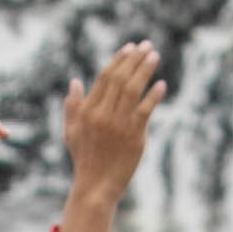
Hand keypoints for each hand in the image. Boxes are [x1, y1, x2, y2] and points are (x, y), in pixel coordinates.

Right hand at [56, 38, 162, 231]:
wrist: (95, 185)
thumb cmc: (84, 158)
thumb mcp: (71, 131)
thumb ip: (72, 105)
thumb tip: (74, 81)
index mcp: (87, 110)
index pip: (104, 77)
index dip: (118, 60)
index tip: (130, 48)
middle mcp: (101, 114)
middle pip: (120, 78)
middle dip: (134, 59)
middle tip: (147, 46)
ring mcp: (118, 124)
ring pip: (132, 89)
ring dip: (145, 70)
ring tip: (155, 56)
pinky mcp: (133, 136)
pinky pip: (145, 110)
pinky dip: (154, 95)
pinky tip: (162, 84)